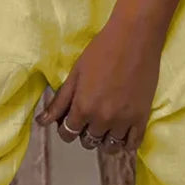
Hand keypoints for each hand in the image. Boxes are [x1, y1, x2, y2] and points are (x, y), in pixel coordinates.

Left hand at [34, 4, 164, 153]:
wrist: (134, 37)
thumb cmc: (101, 50)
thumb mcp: (75, 73)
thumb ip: (60, 101)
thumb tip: (42, 121)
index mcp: (83, 107)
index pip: (68, 134)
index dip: (66, 128)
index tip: (71, 119)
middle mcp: (102, 119)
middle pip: (88, 141)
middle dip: (85, 131)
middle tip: (90, 116)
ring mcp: (124, 120)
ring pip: (110, 147)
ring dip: (104, 138)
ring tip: (106, 125)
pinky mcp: (142, 118)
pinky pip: (132, 144)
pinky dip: (125, 143)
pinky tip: (122, 133)